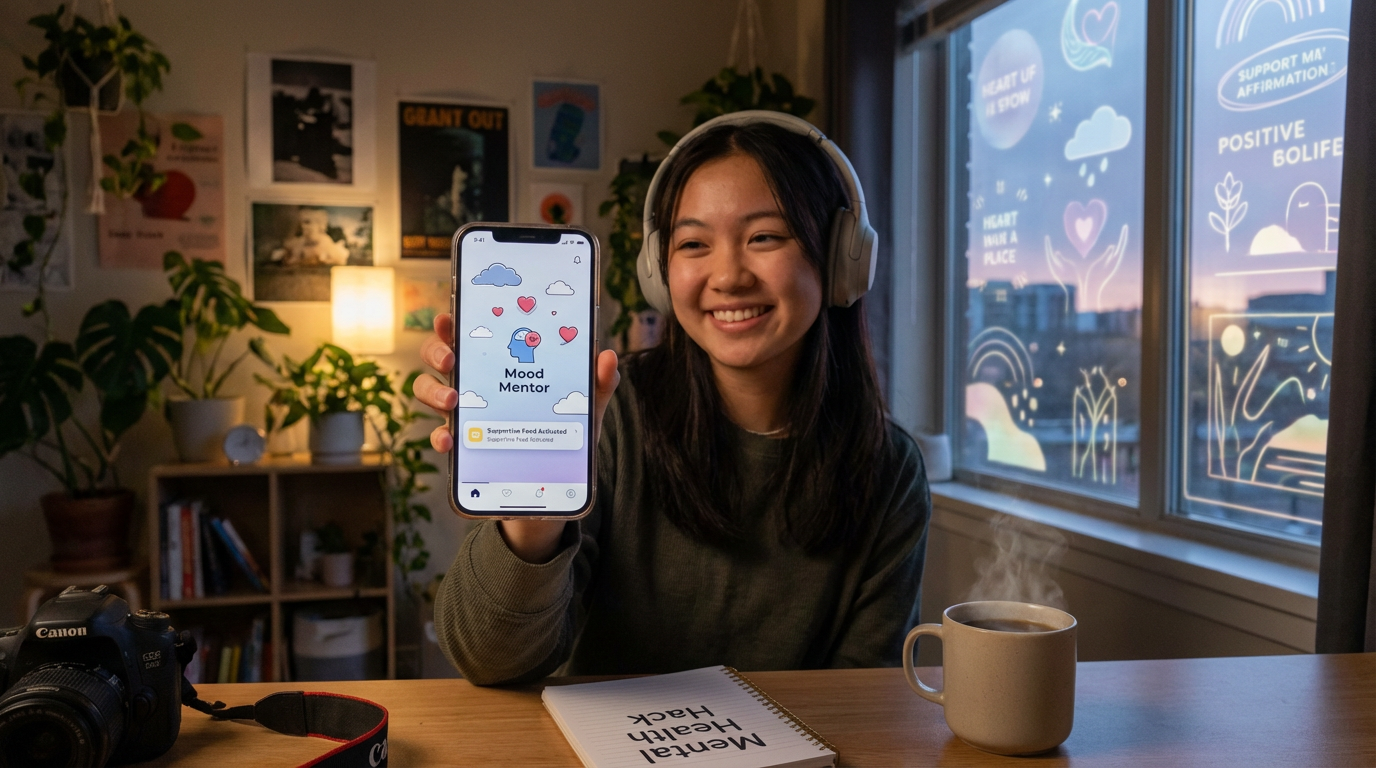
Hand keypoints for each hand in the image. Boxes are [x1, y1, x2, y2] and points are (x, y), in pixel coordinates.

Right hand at [412, 312, 620, 562]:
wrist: (556, 484)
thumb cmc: (566, 430)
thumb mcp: (585, 406)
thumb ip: (598, 382)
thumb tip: (607, 356)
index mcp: (501, 364)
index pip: (470, 335)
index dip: (453, 323)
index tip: (450, 316)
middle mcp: (476, 384)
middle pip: (439, 356)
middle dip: (436, 350)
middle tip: (451, 358)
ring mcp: (466, 414)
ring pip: (429, 392)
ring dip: (433, 391)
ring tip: (453, 401)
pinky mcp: (465, 446)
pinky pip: (441, 437)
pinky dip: (439, 437)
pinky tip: (450, 441)